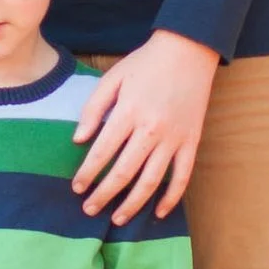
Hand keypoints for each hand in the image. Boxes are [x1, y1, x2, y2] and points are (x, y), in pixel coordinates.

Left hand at [71, 28, 219, 221]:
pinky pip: (182, 176)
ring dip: (132, 203)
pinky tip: (158, 212)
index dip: (87, 173)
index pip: (102, 152)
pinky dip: (171, 197)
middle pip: (124, 172)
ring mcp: (174, 138)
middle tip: (89, 209)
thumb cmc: (145, 63)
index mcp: (128, 112)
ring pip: (151, 181)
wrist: (188, 50)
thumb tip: (78, 140)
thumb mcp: (112, 78)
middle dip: (104, 194)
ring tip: (117, 218)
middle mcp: (151, 129)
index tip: (77, 187)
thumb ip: (93, 108)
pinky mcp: (192, 141)